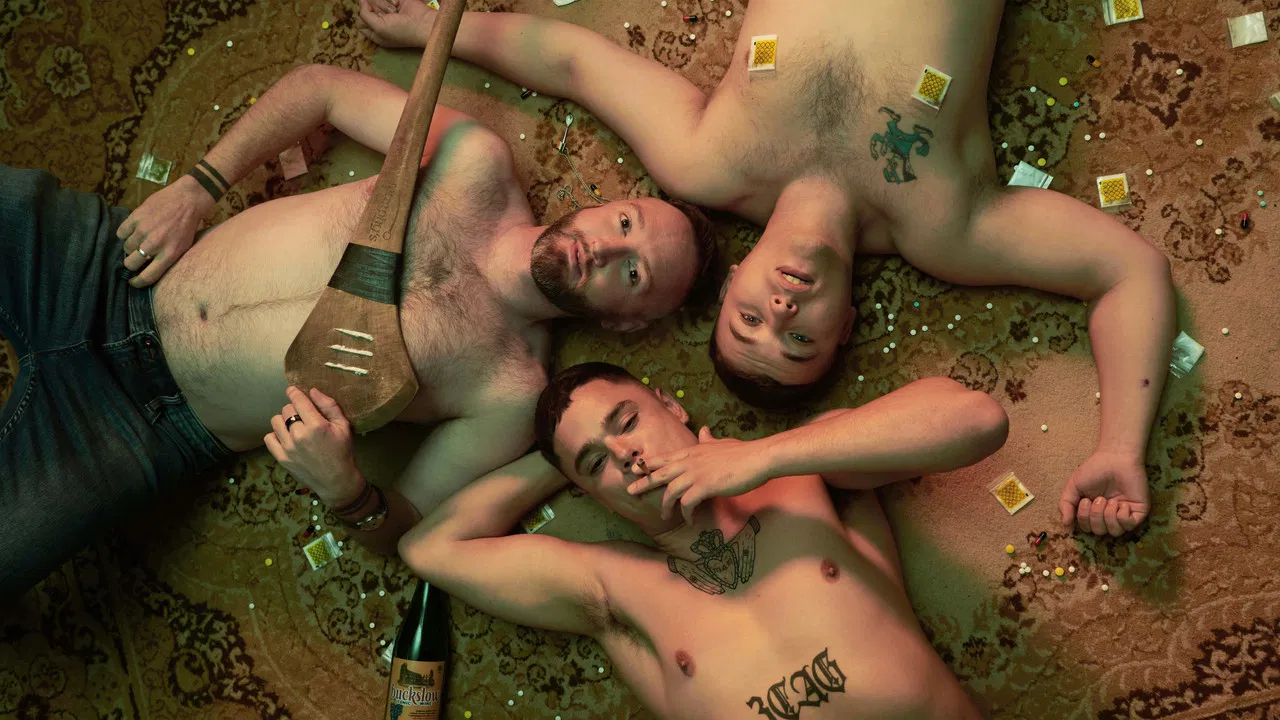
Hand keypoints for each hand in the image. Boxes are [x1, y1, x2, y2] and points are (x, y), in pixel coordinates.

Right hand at [118, 174, 212, 287]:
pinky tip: (133, 230)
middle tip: (135, 259)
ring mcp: (143, 230)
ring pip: (125, 247)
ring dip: (130, 247)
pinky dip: (125, 233)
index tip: (133, 282)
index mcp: (169, 254)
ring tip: (138, 240)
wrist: (187, 199)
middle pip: (131, 263)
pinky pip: (121, 232)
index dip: (137, 282)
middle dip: (131, 264)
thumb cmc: (187, 226)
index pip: (147, 276)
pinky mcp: (136, 217)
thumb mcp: (183, 247)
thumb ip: (166, 259)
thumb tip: (147, 270)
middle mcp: (155, 244)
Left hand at [264, 387, 360, 503]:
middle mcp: (299, 435)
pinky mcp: (282, 458)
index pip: (298, 401)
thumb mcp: (344, 426)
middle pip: (286, 409)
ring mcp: (288, 448)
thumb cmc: (343, 452)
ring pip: (275, 421)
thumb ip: (329, 406)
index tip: (292, 390)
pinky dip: (276, 435)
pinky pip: (269, 438)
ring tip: (293, 427)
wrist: (336, 481)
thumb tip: (313, 391)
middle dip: (294, 409)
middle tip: (303, 416)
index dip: (294, 393)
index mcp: (316, 426)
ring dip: (284, 421)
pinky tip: (286, 438)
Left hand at [357, 0, 433, 47]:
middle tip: (387, 15)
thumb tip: (361, 2)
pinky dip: (391, 0)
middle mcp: (381, 22)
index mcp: (376, 34)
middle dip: (376, 10)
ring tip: (395, 11)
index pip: (360, 23)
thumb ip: (364, 15)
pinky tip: (398, 5)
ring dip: (384, 4)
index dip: (362, 17)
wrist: (423, 23)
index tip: (372, 17)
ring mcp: (389, 12)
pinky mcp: (396, 2)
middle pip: (367, 10)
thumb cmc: (401, 31)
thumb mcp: (378, 27)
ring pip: (375, 1)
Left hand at [625, 427, 772, 522]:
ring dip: (665, 505)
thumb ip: (709, 439)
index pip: (666, 458)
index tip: (637, 469)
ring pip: (671, 490)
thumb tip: (703, 430)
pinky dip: (686, 512)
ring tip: (663, 516)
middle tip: (631, 492)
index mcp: (693, 451)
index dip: (650, 464)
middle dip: (644, 482)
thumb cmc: (742, 452)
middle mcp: (690, 461)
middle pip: (660, 473)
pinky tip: (688, 519)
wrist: (758, 458)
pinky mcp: (706, 486)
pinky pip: (688, 503)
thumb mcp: (721, 442)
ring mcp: (697, 473)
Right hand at [1059, 450, 1149, 536]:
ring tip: (1110, 500)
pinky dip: (1122, 517)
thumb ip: (1066, 504)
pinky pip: (1129, 526)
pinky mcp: (1138, 512)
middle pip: (1099, 532)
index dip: (1084, 519)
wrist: (1115, 458)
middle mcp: (1108, 515)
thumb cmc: (1094, 470)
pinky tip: (1122, 503)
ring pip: (1115, 532)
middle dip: (1096, 516)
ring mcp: (1124, 514)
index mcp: (1093, 511)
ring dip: (1108, 516)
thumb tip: (1065, 524)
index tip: (1085, 500)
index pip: (1087, 528)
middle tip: (1099, 499)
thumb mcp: (1074, 486)